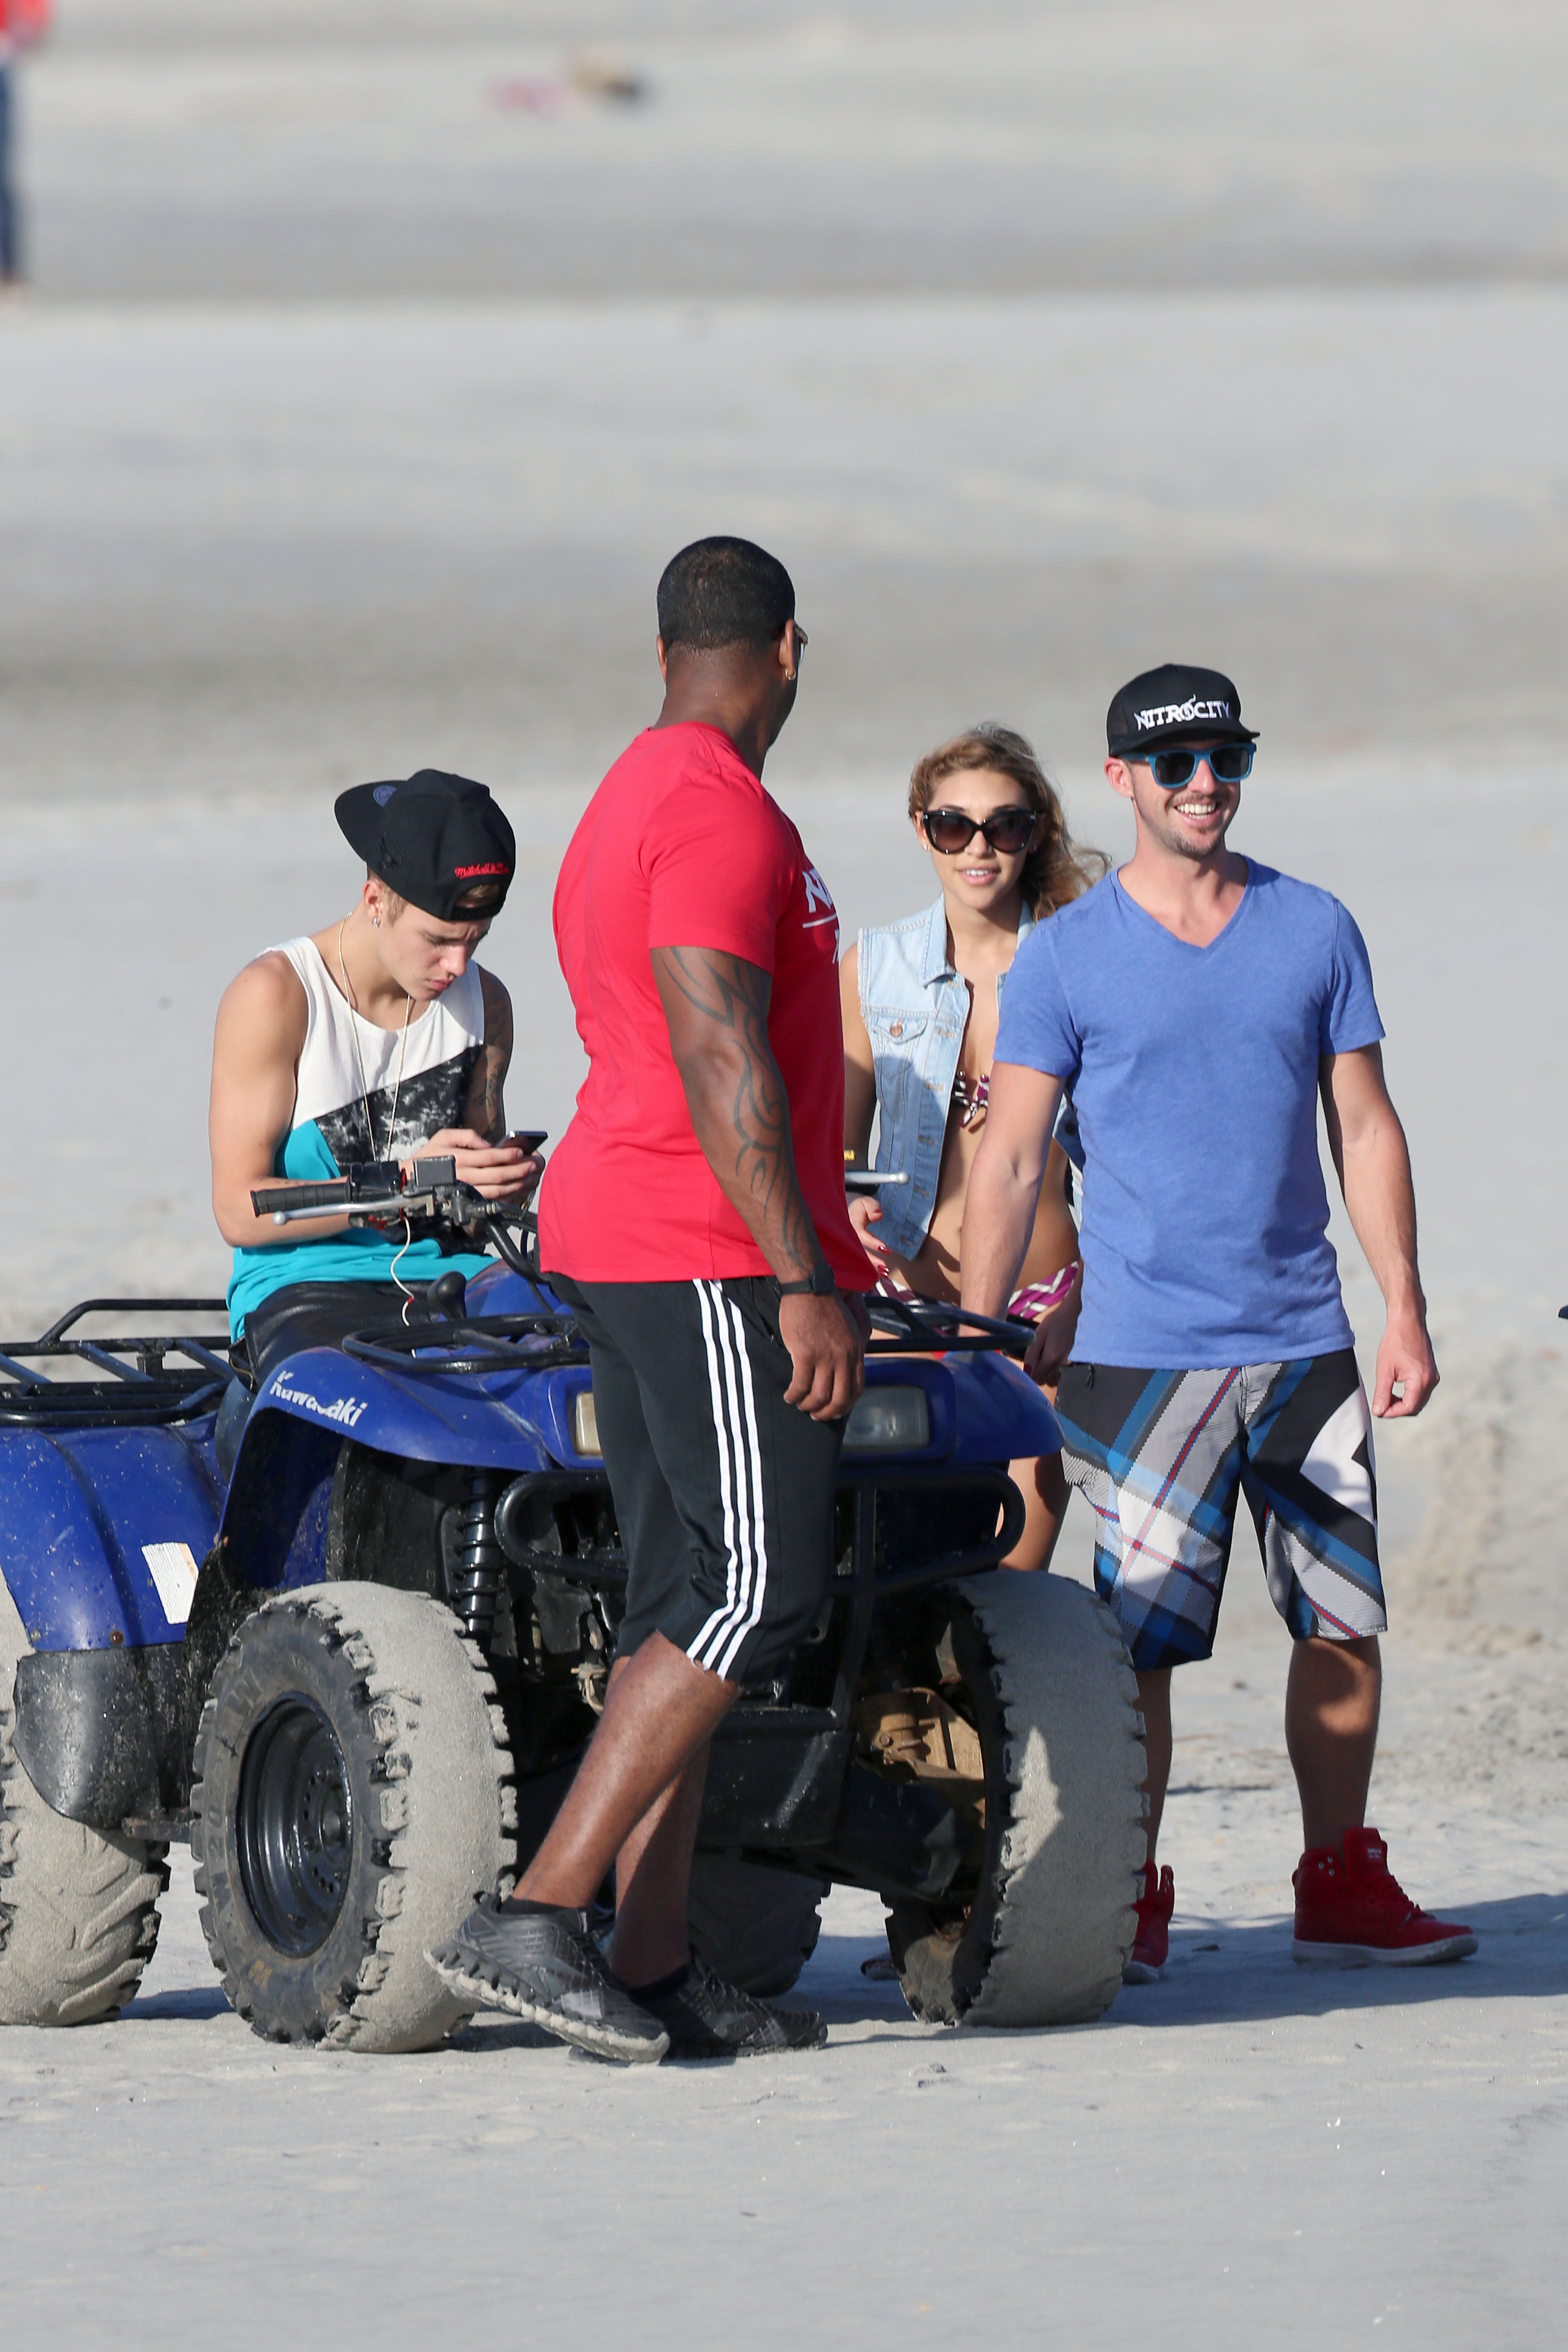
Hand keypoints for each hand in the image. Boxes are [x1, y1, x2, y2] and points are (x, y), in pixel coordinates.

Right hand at [412, 1129, 543, 1204]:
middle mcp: (463, 1177)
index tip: (522, 1151)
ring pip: (498, 1191)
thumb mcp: (442, 1137)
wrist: (410, 1181)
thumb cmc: (430, 1157)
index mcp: (458, 1158)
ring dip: (519, 1184)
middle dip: (520, 1169)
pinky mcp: (469, 1203)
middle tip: (535, 1164)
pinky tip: (520, 1189)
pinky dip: (509, 1196)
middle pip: (498, 1175)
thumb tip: (487, 1143)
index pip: (490, 1157)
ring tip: (532, 1176)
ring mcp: (467, 1192)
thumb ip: (466, 1136)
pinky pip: (493, 1201)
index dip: (508, 1155)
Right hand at [779, 1291, 864, 1420]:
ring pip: (819, 1396)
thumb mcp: (847, 1328)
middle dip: (827, 1412)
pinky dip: (794, 1395)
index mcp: (856, 1350)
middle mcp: (844, 1357)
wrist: (809, 1288)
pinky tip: (788, 1395)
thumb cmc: (824, 1306)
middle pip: (841, 1398)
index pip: (857, 1388)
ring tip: (799, 1403)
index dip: (845, 1405)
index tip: (834, 1411)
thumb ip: (848, 1349)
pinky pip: (800, 1385)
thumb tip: (841, 1372)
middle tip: (816, 1415)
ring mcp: (826, 1356)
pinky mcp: (805, 1354)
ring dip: (808, 1405)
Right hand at [847, 1191, 889, 1272]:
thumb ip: (872, 1207)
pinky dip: (868, 1267)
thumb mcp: (867, 1202)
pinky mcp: (852, 1250)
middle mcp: (847, 1235)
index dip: (871, 1242)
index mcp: (850, 1223)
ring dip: (870, 1267)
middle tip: (884, 1267)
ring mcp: (849, 1244)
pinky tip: (879, 1273)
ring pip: (857, 1258)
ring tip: (884, 1273)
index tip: (885, 1249)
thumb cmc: (861, 1208)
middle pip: (857, 1250)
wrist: (853, 1213)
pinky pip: (859, 1260)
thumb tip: (877, 1215)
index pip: (860, 1234)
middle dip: (870, 1260)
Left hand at [1022, 1264, 1081, 1386]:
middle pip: (1044, 1380)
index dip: (1028, 1374)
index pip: (1036, 1377)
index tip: (1026, 1366)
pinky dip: (1053, 1372)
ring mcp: (1067, 1364)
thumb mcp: (1038, 1334)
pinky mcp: (1070, 1361)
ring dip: (1045, 1375)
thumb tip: (1027, 1370)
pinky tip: (1050, 1359)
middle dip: (1036, 1375)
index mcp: (1051, 1358)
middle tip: (1032, 1362)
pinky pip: (1059, 1373)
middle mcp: (1060, 1364)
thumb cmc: (1054, 1322)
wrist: (1073, 1315)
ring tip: (1041, 1361)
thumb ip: (1032, 1353)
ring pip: (1053, 1380)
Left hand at [1371, 1299, 1437, 1418]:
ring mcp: (1433, 1377)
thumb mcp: (1384, 1369)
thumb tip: (1379, 1411)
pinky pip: (1421, 1391)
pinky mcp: (1431, 1373)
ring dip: (1403, 1403)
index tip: (1379, 1411)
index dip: (1392, 1413)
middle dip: (1397, 1409)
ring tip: (1386, 1396)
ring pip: (1418, 1400)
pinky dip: (1409, 1395)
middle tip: (1381, 1404)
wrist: (1408, 1321)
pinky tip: (1395, 1389)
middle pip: (1415, 1407)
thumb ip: (1382, 1392)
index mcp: (1421, 1380)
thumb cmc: (1395, 1341)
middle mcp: (1431, 1380)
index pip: (1408, 1408)